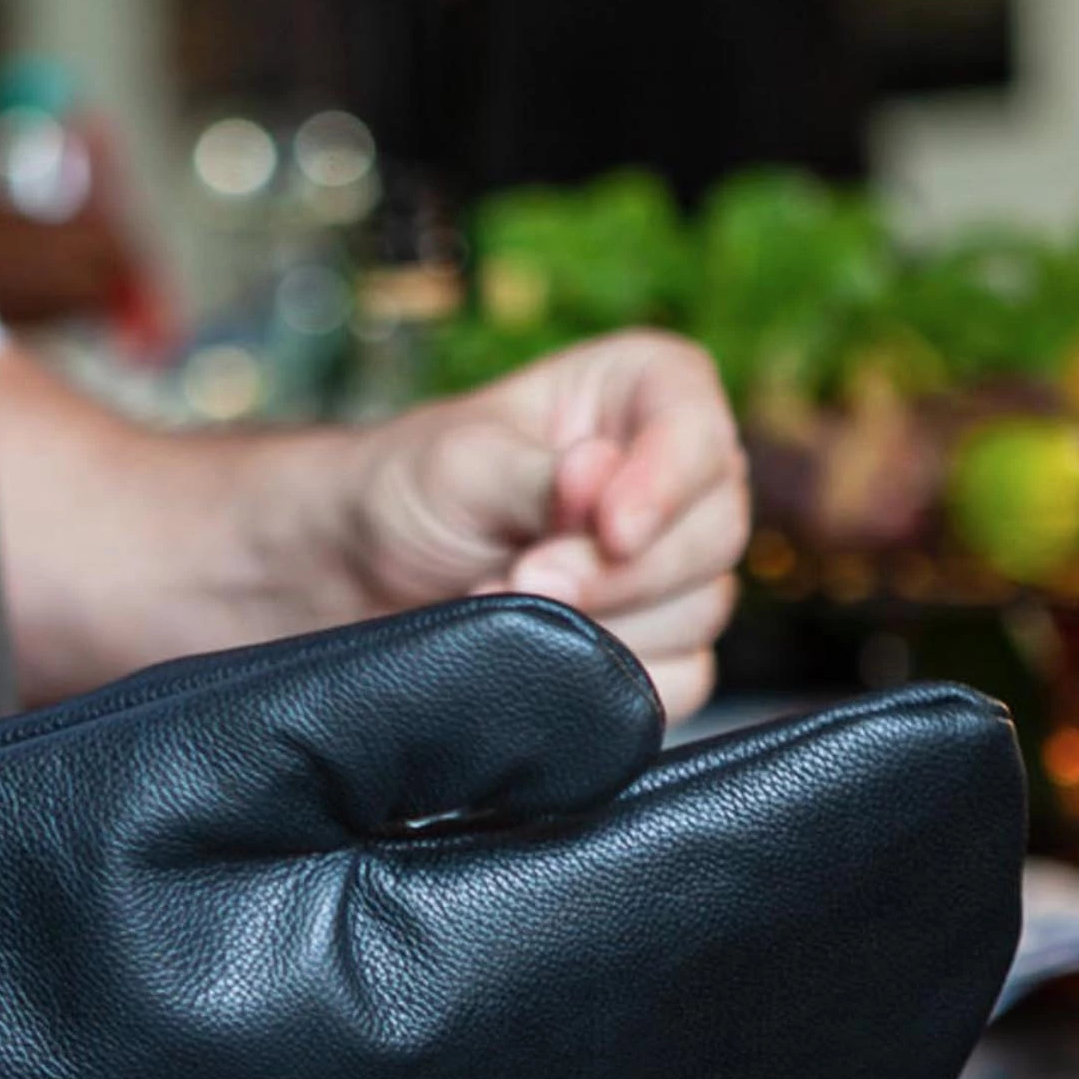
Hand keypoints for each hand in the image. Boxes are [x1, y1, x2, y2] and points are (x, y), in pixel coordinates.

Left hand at [351, 332, 748, 716]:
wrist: (364, 573)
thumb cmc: (416, 491)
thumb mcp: (462, 465)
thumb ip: (534, 477)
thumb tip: (596, 477)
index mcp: (647, 394)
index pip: (699, 433)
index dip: (665, 486)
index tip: (610, 529)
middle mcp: (676, 478)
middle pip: (714, 536)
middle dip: (616, 572)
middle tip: (524, 579)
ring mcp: (674, 567)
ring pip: (698, 614)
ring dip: (597, 629)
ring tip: (501, 611)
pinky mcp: (659, 646)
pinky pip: (679, 679)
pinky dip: (608, 684)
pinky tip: (538, 662)